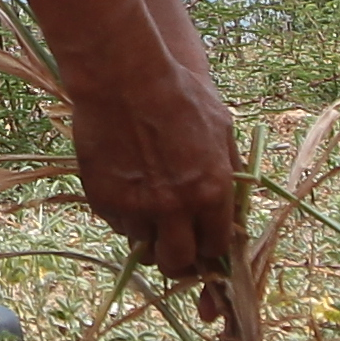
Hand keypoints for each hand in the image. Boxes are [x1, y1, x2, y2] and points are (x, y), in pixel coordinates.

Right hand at [64, 48, 242, 288]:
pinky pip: (117, 224)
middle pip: (176, 262)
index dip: (210, 250)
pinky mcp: (104, 200)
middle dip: (179, 260)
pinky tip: (127, 189)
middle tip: (175, 246)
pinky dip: (123, 216)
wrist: (124, 79)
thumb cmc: (179, 95)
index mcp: (210, 192)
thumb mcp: (221, 128)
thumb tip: (234, 202)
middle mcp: (175, 207)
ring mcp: (136, 206)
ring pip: (143, 246)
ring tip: (148, 207)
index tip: (204, 244)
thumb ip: (228, 170)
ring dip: (148, 234)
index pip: (215, 247)